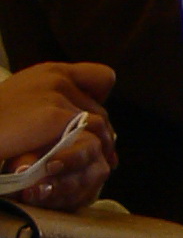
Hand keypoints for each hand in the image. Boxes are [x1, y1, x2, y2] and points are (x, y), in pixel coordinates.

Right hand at [0, 62, 116, 209]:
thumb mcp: (20, 106)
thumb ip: (46, 105)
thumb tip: (78, 121)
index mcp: (48, 71)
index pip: (101, 76)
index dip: (101, 101)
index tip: (96, 123)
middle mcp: (56, 76)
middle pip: (101, 106)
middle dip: (103, 131)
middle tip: (108, 151)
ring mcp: (57, 94)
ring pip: (101, 122)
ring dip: (103, 144)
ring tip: (104, 162)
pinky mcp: (56, 115)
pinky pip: (91, 135)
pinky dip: (92, 151)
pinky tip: (92, 165)